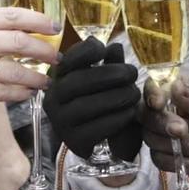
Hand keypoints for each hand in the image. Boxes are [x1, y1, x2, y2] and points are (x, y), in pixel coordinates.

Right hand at [0, 7, 57, 154]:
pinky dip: (22, 93)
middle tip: (56, 56)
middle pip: (19, 40)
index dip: (37, 20)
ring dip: (37, 76)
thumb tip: (26, 30)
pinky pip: (7, 91)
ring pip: (16, 70)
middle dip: (44, 50)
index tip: (54, 26)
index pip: (11, 15)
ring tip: (46, 80)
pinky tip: (29, 93)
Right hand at [42, 40, 142, 161]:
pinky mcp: (74, 141)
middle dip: (108, 75)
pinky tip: (130, 112)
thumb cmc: (101, 104)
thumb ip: (110, 64)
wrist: (98, 141)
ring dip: (115, 97)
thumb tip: (115, 47)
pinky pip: (95, 129)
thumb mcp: (105, 82)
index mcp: (59, 80)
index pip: (67, 60)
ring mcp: (61, 122)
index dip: (85, 51)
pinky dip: (116, 119)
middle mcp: (54, 99)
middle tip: (132, 73)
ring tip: (135, 94)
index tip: (105, 50)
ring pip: (85, 106)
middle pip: (77, 82)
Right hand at [142, 69, 188, 189]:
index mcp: (182, 87)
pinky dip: (183, 163)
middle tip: (183, 130)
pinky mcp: (170, 156)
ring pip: (152, 139)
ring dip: (180, 146)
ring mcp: (167, 134)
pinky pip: (162, 160)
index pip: (155, 84)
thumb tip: (174, 86)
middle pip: (146, 114)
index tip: (159, 103)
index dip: (152, 93)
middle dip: (163, 123)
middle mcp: (170, 108)